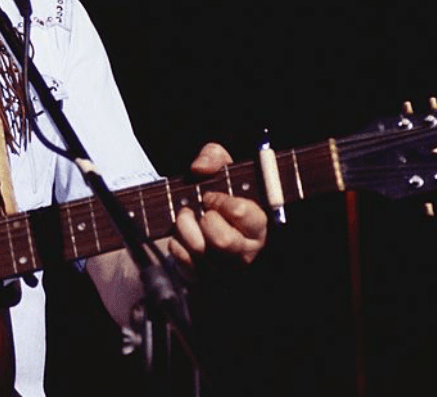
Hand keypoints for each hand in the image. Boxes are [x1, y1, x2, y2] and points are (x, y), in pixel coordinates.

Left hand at [168, 143, 267, 272]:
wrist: (212, 222)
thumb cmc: (223, 197)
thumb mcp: (225, 169)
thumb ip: (214, 157)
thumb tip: (199, 168)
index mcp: (259, 226)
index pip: (240, 213)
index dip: (220, 201)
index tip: (211, 197)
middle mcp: (247, 253)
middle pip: (223, 241)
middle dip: (203, 219)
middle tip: (196, 210)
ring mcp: (226, 270)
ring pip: (200, 252)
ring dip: (185, 229)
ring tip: (185, 219)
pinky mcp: (205, 279)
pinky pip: (184, 263)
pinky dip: (177, 246)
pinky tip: (181, 237)